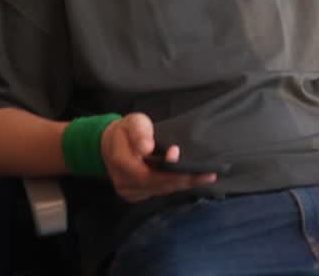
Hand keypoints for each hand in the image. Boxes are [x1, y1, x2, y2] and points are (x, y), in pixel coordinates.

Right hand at [100, 113, 216, 202]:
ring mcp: (128, 191)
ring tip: (205, 178)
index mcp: (121, 163)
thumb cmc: (126, 130)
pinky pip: (157, 192)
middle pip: (157, 186)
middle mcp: (123, 182)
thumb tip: (146, 148)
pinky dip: (174, 186)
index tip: (190, 166)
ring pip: (160, 191)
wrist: (110, 143)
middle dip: (184, 181)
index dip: (169, 172)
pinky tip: (189, 181)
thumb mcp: (133, 123)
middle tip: (208, 176)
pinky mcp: (135, 194)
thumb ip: (140, 133)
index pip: (148, 174)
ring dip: (182, 185)